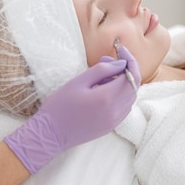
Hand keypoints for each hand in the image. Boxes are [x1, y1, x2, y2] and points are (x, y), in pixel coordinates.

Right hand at [4, 47, 140, 173]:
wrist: (50, 134)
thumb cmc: (59, 106)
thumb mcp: (78, 81)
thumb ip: (102, 70)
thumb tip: (121, 64)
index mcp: (107, 97)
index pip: (131, 75)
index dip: (130, 60)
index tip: (122, 51)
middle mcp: (115, 111)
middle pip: (133, 86)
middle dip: (125, 70)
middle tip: (105, 62)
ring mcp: (114, 121)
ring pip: (130, 97)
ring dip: (122, 83)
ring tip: (101, 77)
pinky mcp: (111, 126)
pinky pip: (124, 107)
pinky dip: (120, 95)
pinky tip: (103, 91)